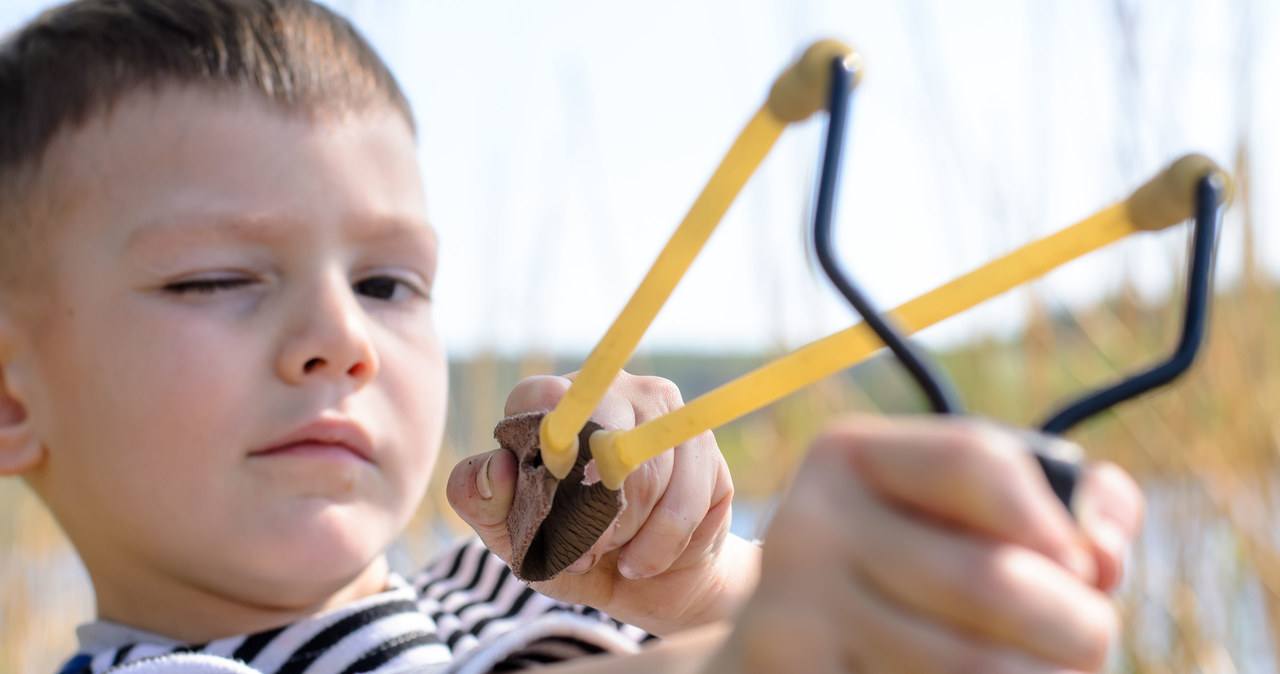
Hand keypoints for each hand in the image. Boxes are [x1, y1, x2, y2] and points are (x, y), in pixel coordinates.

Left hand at [447, 371, 760, 635]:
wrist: (644, 579)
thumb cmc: (567, 548)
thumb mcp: (514, 537)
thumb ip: (483, 502)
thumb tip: (496, 467)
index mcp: (547, 400)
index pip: (542, 397)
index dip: (551, 452)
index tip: (553, 503)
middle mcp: (607, 390)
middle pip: (605, 436)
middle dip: (595, 511)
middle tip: (586, 549)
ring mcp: (661, 409)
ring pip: (650, 471)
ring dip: (629, 534)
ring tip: (616, 555)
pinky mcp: (701, 442)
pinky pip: (687, 497)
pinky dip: (662, 543)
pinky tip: (645, 558)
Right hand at [712, 415, 1142, 672]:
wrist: (780, 645)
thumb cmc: (908, 568)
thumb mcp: (961, 511)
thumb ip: (1058, 496)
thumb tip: (1105, 547)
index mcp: (852, 456)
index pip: (974, 461)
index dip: (1055, 517)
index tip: (1087, 565)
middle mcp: (808, 525)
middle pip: (988, 580)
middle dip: (1075, 625)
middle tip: (1087, 640)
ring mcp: (793, 613)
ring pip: (972, 666)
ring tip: (1039, 670)